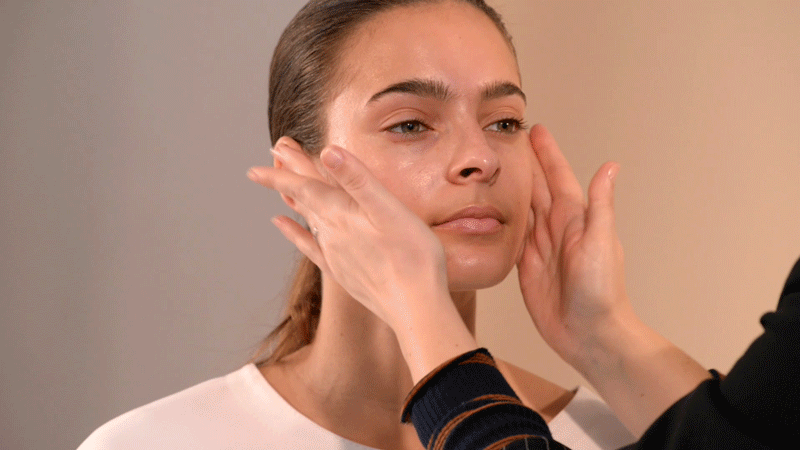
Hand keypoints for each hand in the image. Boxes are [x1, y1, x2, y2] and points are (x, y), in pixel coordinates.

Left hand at [247, 138, 448, 331]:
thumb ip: (358, 179)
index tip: (269, 151)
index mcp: (343, 214)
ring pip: (307, 219)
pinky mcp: (343, 272)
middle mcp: (332, 232)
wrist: (415, 307)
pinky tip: (282, 225)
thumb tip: (328, 151)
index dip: (285, 168)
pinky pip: (310, 247)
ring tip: (281, 185)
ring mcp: (335, 253)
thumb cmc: (412, 256)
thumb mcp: (388, 209)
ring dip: (294, 198)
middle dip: (287, 175)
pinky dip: (294, 233)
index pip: (305, 184)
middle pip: (304, 197)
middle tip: (274, 152)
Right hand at [517, 124, 630, 368]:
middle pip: (535, 188)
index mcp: (573, 219)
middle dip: (524, 164)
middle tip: (506, 140)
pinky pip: (511, 236)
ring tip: (494, 168)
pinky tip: (489, 210)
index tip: (534, 129)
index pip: (556, 178)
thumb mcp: (601, 243)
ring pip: (521, 209)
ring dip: (510, 188)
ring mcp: (540, 248)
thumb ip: (600, 206)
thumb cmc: (602, 291)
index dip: (546, 154)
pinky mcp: (525, 267)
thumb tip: (610, 166)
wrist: (590, 335)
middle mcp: (555, 229)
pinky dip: (500, 220)